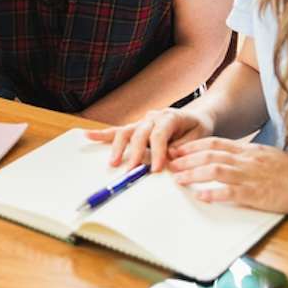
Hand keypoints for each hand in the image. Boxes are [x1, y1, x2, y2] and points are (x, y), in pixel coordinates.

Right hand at [85, 108, 213, 171]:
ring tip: (114, 162)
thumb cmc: (197, 128)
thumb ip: (184, 147)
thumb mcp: (199, 137)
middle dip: (135, 153)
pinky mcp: (136, 127)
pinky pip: (118, 130)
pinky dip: (103, 134)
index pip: (159, 134)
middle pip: (139, 133)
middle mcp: (153, 117)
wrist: (197, 117)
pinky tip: (88, 135)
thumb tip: (170, 156)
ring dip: (118, 147)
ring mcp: (142, 121)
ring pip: (126, 131)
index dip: (156, 152)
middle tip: (132, 171)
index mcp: (170, 117)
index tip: (156, 168)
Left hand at [168, 137, 287, 215]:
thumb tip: (228, 159)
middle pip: (211, 154)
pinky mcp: (259, 194)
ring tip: (177, 179)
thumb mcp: (269, 157)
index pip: (215, 143)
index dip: (193, 146)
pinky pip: (232, 192)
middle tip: (169, 163)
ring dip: (194, 174)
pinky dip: (215, 193)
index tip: (177, 149)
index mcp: (250, 150)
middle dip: (186, 158)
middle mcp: (248, 159)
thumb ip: (248, 157)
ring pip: (217, 170)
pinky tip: (201, 196)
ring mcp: (253, 176)